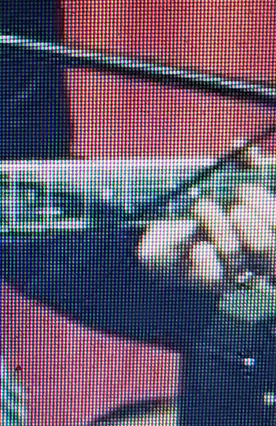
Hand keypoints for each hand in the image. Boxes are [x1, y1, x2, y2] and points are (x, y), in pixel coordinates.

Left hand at [138, 146, 275, 289]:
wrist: (161, 236)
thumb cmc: (197, 209)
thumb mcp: (218, 183)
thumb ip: (236, 164)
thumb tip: (242, 145)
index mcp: (262, 232)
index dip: (266, 209)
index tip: (242, 189)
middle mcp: (252, 256)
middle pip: (267, 246)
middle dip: (249, 220)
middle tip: (230, 203)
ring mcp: (230, 271)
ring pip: (235, 253)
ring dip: (216, 225)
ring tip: (200, 207)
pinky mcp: (204, 280)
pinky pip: (212, 273)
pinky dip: (205, 256)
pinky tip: (196, 246)